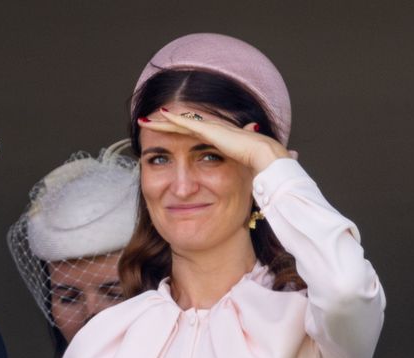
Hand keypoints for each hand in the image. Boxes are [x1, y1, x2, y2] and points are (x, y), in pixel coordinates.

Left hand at [139, 108, 288, 173]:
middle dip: (163, 124)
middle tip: (144, 122)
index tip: (160, 133)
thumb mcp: (236, 176)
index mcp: (219, 141)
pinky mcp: (214, 132)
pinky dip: (175, 120)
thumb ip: (231, 173)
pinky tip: (161, 117)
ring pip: (182, 123)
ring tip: (144, 120)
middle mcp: (214, 132)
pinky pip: (190, 124)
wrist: (269, 163)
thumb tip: (232, 184)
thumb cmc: (257, 172)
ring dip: (163, 121)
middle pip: (183, 127)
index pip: (192, 135)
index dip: (175, 133)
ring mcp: (214, 130)